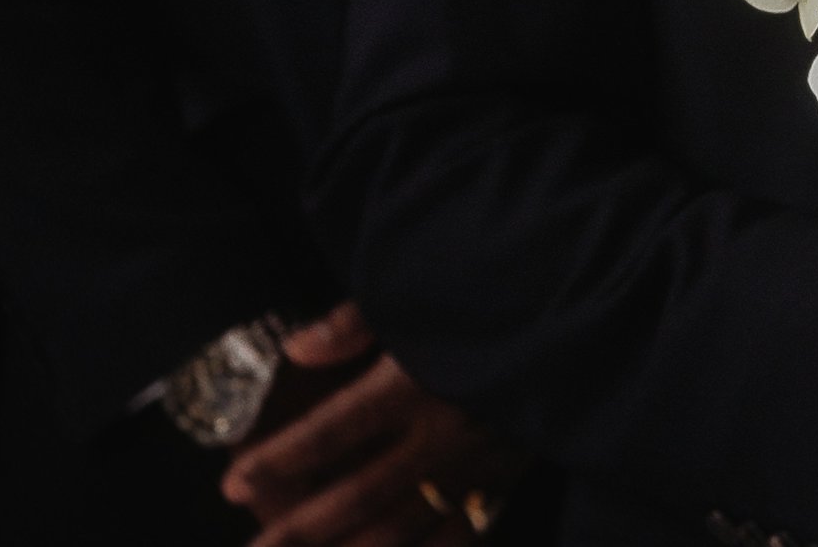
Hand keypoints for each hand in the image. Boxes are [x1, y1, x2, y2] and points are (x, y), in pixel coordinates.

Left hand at [223, 303, 526, 546]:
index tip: (234, 480)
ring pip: (402, 525)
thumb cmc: (491, 302)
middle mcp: (442, 432)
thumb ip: (356, 322)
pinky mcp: (505, 479)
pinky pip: (460, 536)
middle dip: (300, 527)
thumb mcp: (422, 295)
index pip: (332, 430)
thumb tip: (295, 348)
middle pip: (358, 493)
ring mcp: (476, 464)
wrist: (583, 321)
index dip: (280, 459)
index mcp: (415, 382)